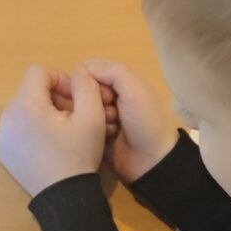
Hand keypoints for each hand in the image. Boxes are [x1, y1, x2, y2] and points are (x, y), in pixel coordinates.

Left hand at [0, 64, 106, 197]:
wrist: (64, 197)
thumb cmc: (78, 155)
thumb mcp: (92, 117)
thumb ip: (85, 86)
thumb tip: (77, 76)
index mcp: (26, 105)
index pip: (39, 72)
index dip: (61, 79)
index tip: (75, 99)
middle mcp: (7, 117)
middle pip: (30, 90)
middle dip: (53, 97)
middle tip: (73, 115)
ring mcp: (2, 135)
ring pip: (24, 108)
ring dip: (44, 112)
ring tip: (63, 131)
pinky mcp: (3, 151)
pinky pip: (17, 127)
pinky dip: (32, 128)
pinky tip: (49, 144)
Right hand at [83, 59, 178, 183]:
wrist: (151, 161)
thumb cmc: (146, 121)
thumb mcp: (135, 90)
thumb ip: (111, 71)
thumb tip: (82, 69)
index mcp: (119, 81)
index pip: (88, 69)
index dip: (88, 79)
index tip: (104, 94)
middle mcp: (107, 94)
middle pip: (81, 88)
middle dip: (90, 99)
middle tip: (108, 111)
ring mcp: (99, 114)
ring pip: (78, 106)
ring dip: (91, 115)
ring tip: (108, 126)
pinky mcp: (93, 131)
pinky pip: (80, 123)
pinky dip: (89, 128)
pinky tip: (101, 136)